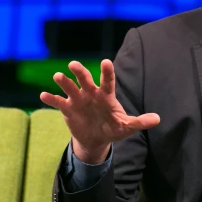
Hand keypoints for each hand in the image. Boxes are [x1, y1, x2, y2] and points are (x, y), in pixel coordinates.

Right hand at [40, 59, 159, 162]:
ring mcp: (78, 100)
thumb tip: (158, 119)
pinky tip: (43, 95)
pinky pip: (58, 102)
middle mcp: (91, 93)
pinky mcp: (67, 109)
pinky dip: (51, 98)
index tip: (105, 62)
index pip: (107, 81)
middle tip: (73, 64)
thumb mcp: (126, 127)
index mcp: (106, 95)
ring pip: (70, 88)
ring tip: (58, 76)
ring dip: (64, 82)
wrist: (96, 139)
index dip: (107, 72)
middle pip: (85, 79)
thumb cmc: (113, 128)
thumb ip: (140, 122)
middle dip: (80, 72)